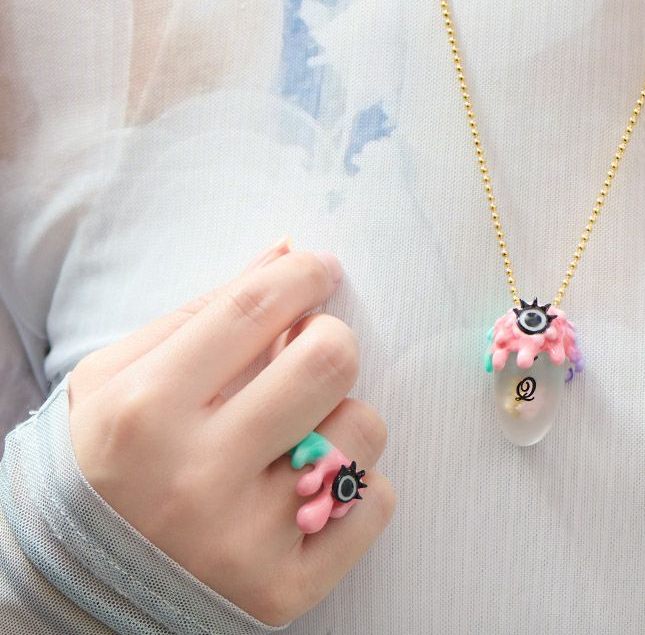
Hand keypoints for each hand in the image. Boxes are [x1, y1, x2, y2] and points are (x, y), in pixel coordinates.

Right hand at [66, 238, 394, 626]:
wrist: (68, 593)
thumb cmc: (101, 465)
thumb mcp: (119, 377)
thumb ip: (205, 310)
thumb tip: (287, 251)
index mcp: (144, 410)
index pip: (254, 307)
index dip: (303, 273)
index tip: (319, 269)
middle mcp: (194, 477)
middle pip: (329, 359)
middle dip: (329, 338)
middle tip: (308, 350)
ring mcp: (243, 541)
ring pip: (363, 430)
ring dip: (341, 418)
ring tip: (297, 434)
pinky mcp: (284, 590)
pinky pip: (375, 502)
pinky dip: (358, 485)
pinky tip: (311, 487)